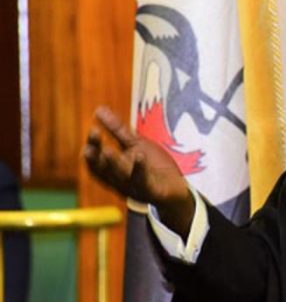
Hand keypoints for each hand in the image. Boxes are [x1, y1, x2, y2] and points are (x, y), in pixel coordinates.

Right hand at [83, 106, 193, 237]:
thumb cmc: (154, 166)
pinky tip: (140, 156)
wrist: (178, 189)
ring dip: (112, 163)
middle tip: (94, 135)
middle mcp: (119, 180)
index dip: (92, 145)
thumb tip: (99, 109)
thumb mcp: (136, 144)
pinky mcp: (150, 192)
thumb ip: (117, 130)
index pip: (96, 159)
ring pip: (120, 176)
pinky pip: (143, 182)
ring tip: (107, 149)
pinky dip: (140, 169)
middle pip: (102, 169)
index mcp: (113, 169)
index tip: (93, 129)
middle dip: (96, 153)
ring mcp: (134, 188)